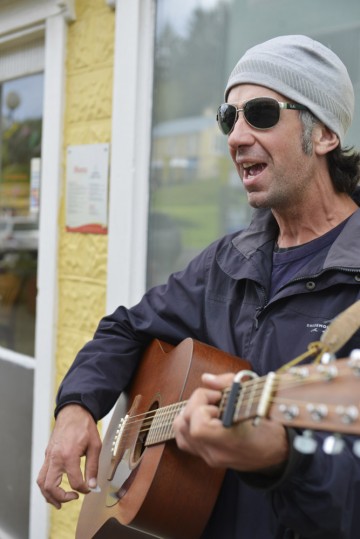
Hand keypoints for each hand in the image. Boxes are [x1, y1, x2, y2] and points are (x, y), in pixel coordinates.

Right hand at [37, 404, 101, 508]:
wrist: (73, 412)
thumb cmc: (84, 426)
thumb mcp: (95, 445)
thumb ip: (93, 467)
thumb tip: (93, 485)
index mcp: (68, 455)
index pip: (74, 482)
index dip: (83, 489)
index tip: (89, 489)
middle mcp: (55, 458)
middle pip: (50, 487)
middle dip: (61, 498)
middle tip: (74, 498)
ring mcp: (49, 456)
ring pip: (41, 482)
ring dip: (49, 496)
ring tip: (60, 502)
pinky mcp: (47, 455)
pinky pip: (42, 474)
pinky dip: (46, 485)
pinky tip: (55, 489)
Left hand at [173, 372, 288, 471]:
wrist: (279, 453)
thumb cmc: (269, 426)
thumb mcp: (256, 399)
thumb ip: (228, 384)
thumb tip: (205, 378)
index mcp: (229, 440)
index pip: (198, 425)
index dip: (201, 404)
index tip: (218, 396)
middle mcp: (215, 452)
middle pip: (185, 424)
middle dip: (196, 403)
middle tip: (215, 399)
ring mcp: (210, 457)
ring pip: (180, 431)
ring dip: (190, 412)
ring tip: (209, 408)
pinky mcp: (207, 458)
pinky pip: (185, 440)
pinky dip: (188, 424)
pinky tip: (203, 417)